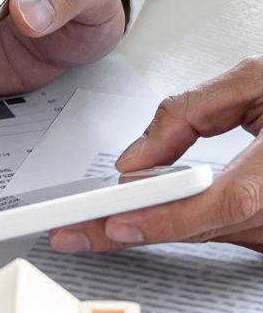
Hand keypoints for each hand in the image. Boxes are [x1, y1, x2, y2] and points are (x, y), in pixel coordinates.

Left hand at [50, 58, 262, 252]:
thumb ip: (192, 112)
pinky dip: (176, 222)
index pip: (224, 203)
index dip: (168, 218)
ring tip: (84, 226)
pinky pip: (217, 230)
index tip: (118, 222)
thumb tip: (136, 158)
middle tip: (67, 232)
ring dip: (145, 228)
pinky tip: (134, 216)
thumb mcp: (259, 79)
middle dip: (126, 229)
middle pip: (198, 227)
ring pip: (203, 233)